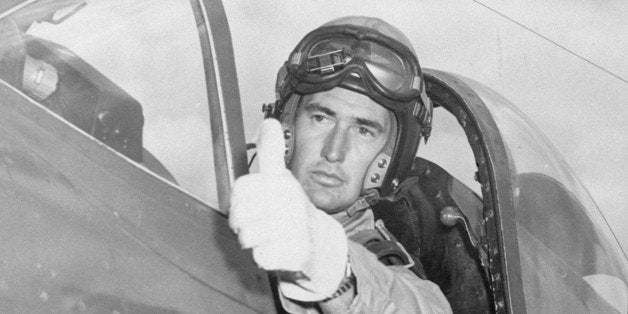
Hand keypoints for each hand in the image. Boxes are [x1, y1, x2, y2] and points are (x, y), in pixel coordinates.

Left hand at [229, 119, 347, 300]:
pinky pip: (261, 256)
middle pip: (238, 214)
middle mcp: (290, 202)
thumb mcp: (282, 178)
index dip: (238, 198)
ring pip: (247, 237)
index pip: (242, 187)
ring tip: (269, 237)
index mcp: (282, 183)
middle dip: (242, 223)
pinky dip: (266, 257)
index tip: (250, 201)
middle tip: (258, 223)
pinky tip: (278, 250)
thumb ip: (271, 151)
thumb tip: (268, 122)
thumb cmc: (292, 211)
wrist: (320, 244)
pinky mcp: (296, 252)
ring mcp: (295, 227)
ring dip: (253, 241)